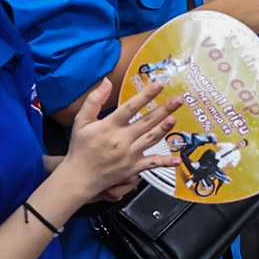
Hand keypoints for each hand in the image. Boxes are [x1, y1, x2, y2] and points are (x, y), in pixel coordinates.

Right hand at [60, 79, 181, 199]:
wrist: (79, 177)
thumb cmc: (81, 148)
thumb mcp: (81, 121)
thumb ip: (94, 100)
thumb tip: (106, 82)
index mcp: (109, 126)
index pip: (131, 107)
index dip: (146, 95)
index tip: (159, 84)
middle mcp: (121, 139)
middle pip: (147, 121)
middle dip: (165, 109)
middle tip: (179, 99)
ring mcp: (129, 154)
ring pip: (152, 138)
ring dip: (165, 128)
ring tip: (175, 118)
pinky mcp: (133, 168)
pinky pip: (152, 163)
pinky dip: (166, 161)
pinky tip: (177, 159)